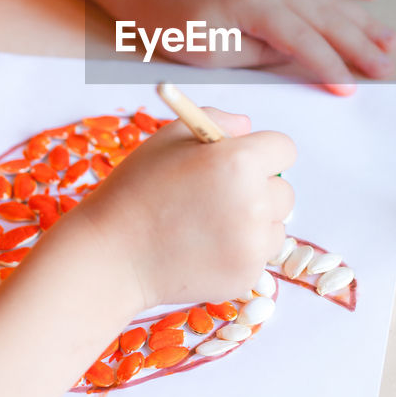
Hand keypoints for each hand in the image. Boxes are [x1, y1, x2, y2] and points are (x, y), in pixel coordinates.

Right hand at [75, 109, 295, 308]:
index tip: (242, 162)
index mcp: (239, 162)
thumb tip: (248, 127)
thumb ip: (216, 119)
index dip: (262, 152)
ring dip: (253, 224)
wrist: (112, 256)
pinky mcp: (246, 277)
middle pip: (284, 191)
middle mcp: (254, 203)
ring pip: (274, 226)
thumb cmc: (136, 190)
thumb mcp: (169, 138)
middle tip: (217, 196)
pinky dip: (238, 253)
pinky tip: (202, 250)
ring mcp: (253, 245)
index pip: (284, 149)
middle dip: (258, 190)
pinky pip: (258, 257)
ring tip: (206, 225)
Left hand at [96, 0, 395, 95]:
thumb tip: (303, 58)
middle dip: (360, 45)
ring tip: (393, 40)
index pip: (301, 39)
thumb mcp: (208, 52)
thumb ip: (259, 53)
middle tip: (389, 69)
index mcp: (251, 3)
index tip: (351, 90)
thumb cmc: (171, 26)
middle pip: (325, 16)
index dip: (328, 66)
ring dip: (363, 19)